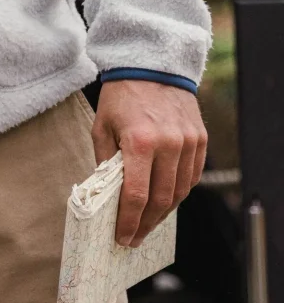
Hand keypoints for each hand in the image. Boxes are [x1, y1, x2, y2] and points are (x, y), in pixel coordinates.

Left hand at [92, 79, 207, 247]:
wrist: (151, 65)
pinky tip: (165, 200)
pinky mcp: (200, 140)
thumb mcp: (102, 126)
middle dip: (146, 224)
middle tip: (134, 237)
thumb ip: (104, 162)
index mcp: (139, 141)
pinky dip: (179, 192)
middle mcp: (168, 144)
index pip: (136, 195)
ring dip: (164, 213)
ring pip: (179, 192)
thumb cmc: (121, 96)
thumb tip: (106, 195)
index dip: (128, 221)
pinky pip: (191, 177)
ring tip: (148, 223)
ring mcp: (188, 143)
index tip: (122, 237)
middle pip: (161, 200)